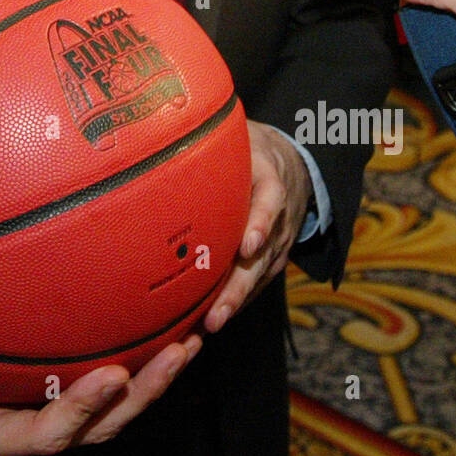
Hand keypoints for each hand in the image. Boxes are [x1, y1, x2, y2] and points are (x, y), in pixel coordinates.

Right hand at [0, 334, 201, 455]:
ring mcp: (56, 403)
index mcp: (1, 434)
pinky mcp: (64, 380)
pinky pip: (110, 370)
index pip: (51, 433)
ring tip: (190, 340)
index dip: (83, 410)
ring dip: (155, 375)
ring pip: (116, 400)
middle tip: (177, 354)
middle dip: (144, 393)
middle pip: (103, 422)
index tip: (112, 376)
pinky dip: (141, 350)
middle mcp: (37, 424)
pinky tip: (166, 317)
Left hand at [204, 119, 311, 333]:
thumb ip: (214, 137)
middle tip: (217, 312)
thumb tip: (165, 130)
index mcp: (271, 179)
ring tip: (210, 325)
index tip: (247, 246)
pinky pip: (256, 282)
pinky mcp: (272, 258)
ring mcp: (278, 242)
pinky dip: (236, 302)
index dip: (261, 223)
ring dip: (235, 302)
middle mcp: (280, 216)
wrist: (290, 162)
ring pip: (259, 276)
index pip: (270, 201)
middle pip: (262, 254)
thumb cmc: (249, 149)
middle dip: (239, 285)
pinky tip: (209, 322)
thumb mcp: (240, 134)